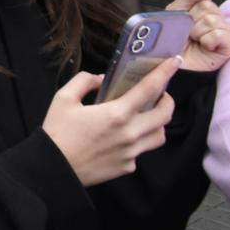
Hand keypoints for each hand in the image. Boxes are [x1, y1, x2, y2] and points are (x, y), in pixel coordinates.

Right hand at [42, 60, 178, 186]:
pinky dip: (137, 141)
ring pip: (160, 136)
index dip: (164, 73)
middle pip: (165, 115)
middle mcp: (130, 133)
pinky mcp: (127, 167)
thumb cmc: (58, 131)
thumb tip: (101, 80)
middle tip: (160, 95)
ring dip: (158, 123)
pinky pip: (141, 151)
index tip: (175, 62)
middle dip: (168, 101)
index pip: (149, 89)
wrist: (54, 167)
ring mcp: (131, 152)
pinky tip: (122, 139)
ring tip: (145, 117)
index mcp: (116, 113)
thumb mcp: (63, 98)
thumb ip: (84, 82)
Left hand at [166, 0, 229, 72]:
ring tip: (194, 41)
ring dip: (198, 31)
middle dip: (192, 18)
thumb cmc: (171, 41)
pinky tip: (205, 46)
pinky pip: (219, 33)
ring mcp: (222, 29)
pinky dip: (208, 40)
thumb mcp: (175, 12)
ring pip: (212, 19)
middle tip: (187, 32)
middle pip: (207, 5)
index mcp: (197, 6)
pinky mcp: (228, 43)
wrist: (171, 63)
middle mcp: (212, 15)